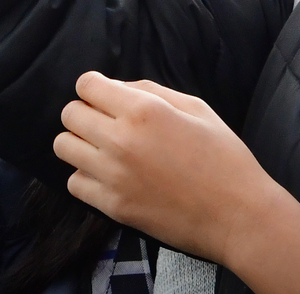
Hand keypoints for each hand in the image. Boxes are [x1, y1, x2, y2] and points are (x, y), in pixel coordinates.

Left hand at [55, 72, 299, 293]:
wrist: (236, 213)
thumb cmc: (222, 155)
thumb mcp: (195, 107)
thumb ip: (152, 92)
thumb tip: (119, 89)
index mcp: (143, 111)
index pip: (87, 86)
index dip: (95, 86)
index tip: (106, 94)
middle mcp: (120, 141)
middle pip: (70, 115)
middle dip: (85, 111)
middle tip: (106, 120)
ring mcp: (113, 177)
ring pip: (64, 148)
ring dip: (80, 142)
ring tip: (104, 146)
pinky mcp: (112, 207)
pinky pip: (75, 183)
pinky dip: (86, 175)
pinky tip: (109, 173)